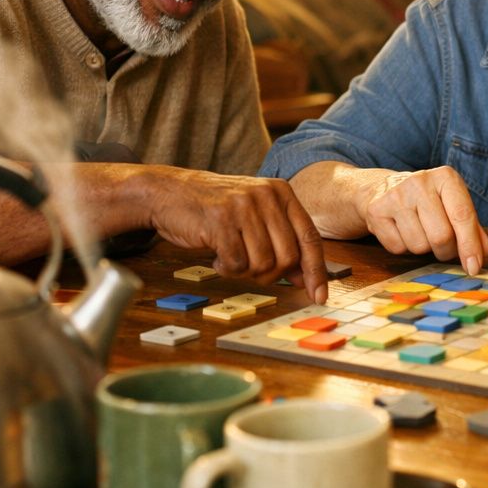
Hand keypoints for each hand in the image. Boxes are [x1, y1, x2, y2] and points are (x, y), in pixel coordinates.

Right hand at [145, 170, 328, 303]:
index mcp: (281, 192)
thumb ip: (280, 240)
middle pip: (288, 257)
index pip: (310, 238)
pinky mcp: (220, 220)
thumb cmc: (214, 209)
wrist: (168, 192)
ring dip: (245, 270)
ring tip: (229, 256)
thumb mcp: (254, 216)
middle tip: (250, 269)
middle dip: (271, 274)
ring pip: (263, 263)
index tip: (319, 296)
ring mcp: (243, 206)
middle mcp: (266, 195)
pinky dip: (227, 268)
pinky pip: (237, 263)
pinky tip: (216, 255)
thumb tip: (303, 278)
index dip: (316, 271)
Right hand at [357, 166, 487, 273]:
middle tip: (443, 247)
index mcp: (445, 177)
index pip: (462, 215)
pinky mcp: (377, 211)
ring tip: (419, 231)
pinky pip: (398, 248)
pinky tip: (402, 231)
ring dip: (424, 249)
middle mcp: (420, 182)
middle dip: (446, 251)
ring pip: (419, 246)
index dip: (470, 245)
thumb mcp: (453, 206)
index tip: (474, 267)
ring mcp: (396, 196)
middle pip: (441, 236)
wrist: (382, 189)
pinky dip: (404, 248)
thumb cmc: (427, 201)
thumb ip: (472, 229)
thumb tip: (482, 254)